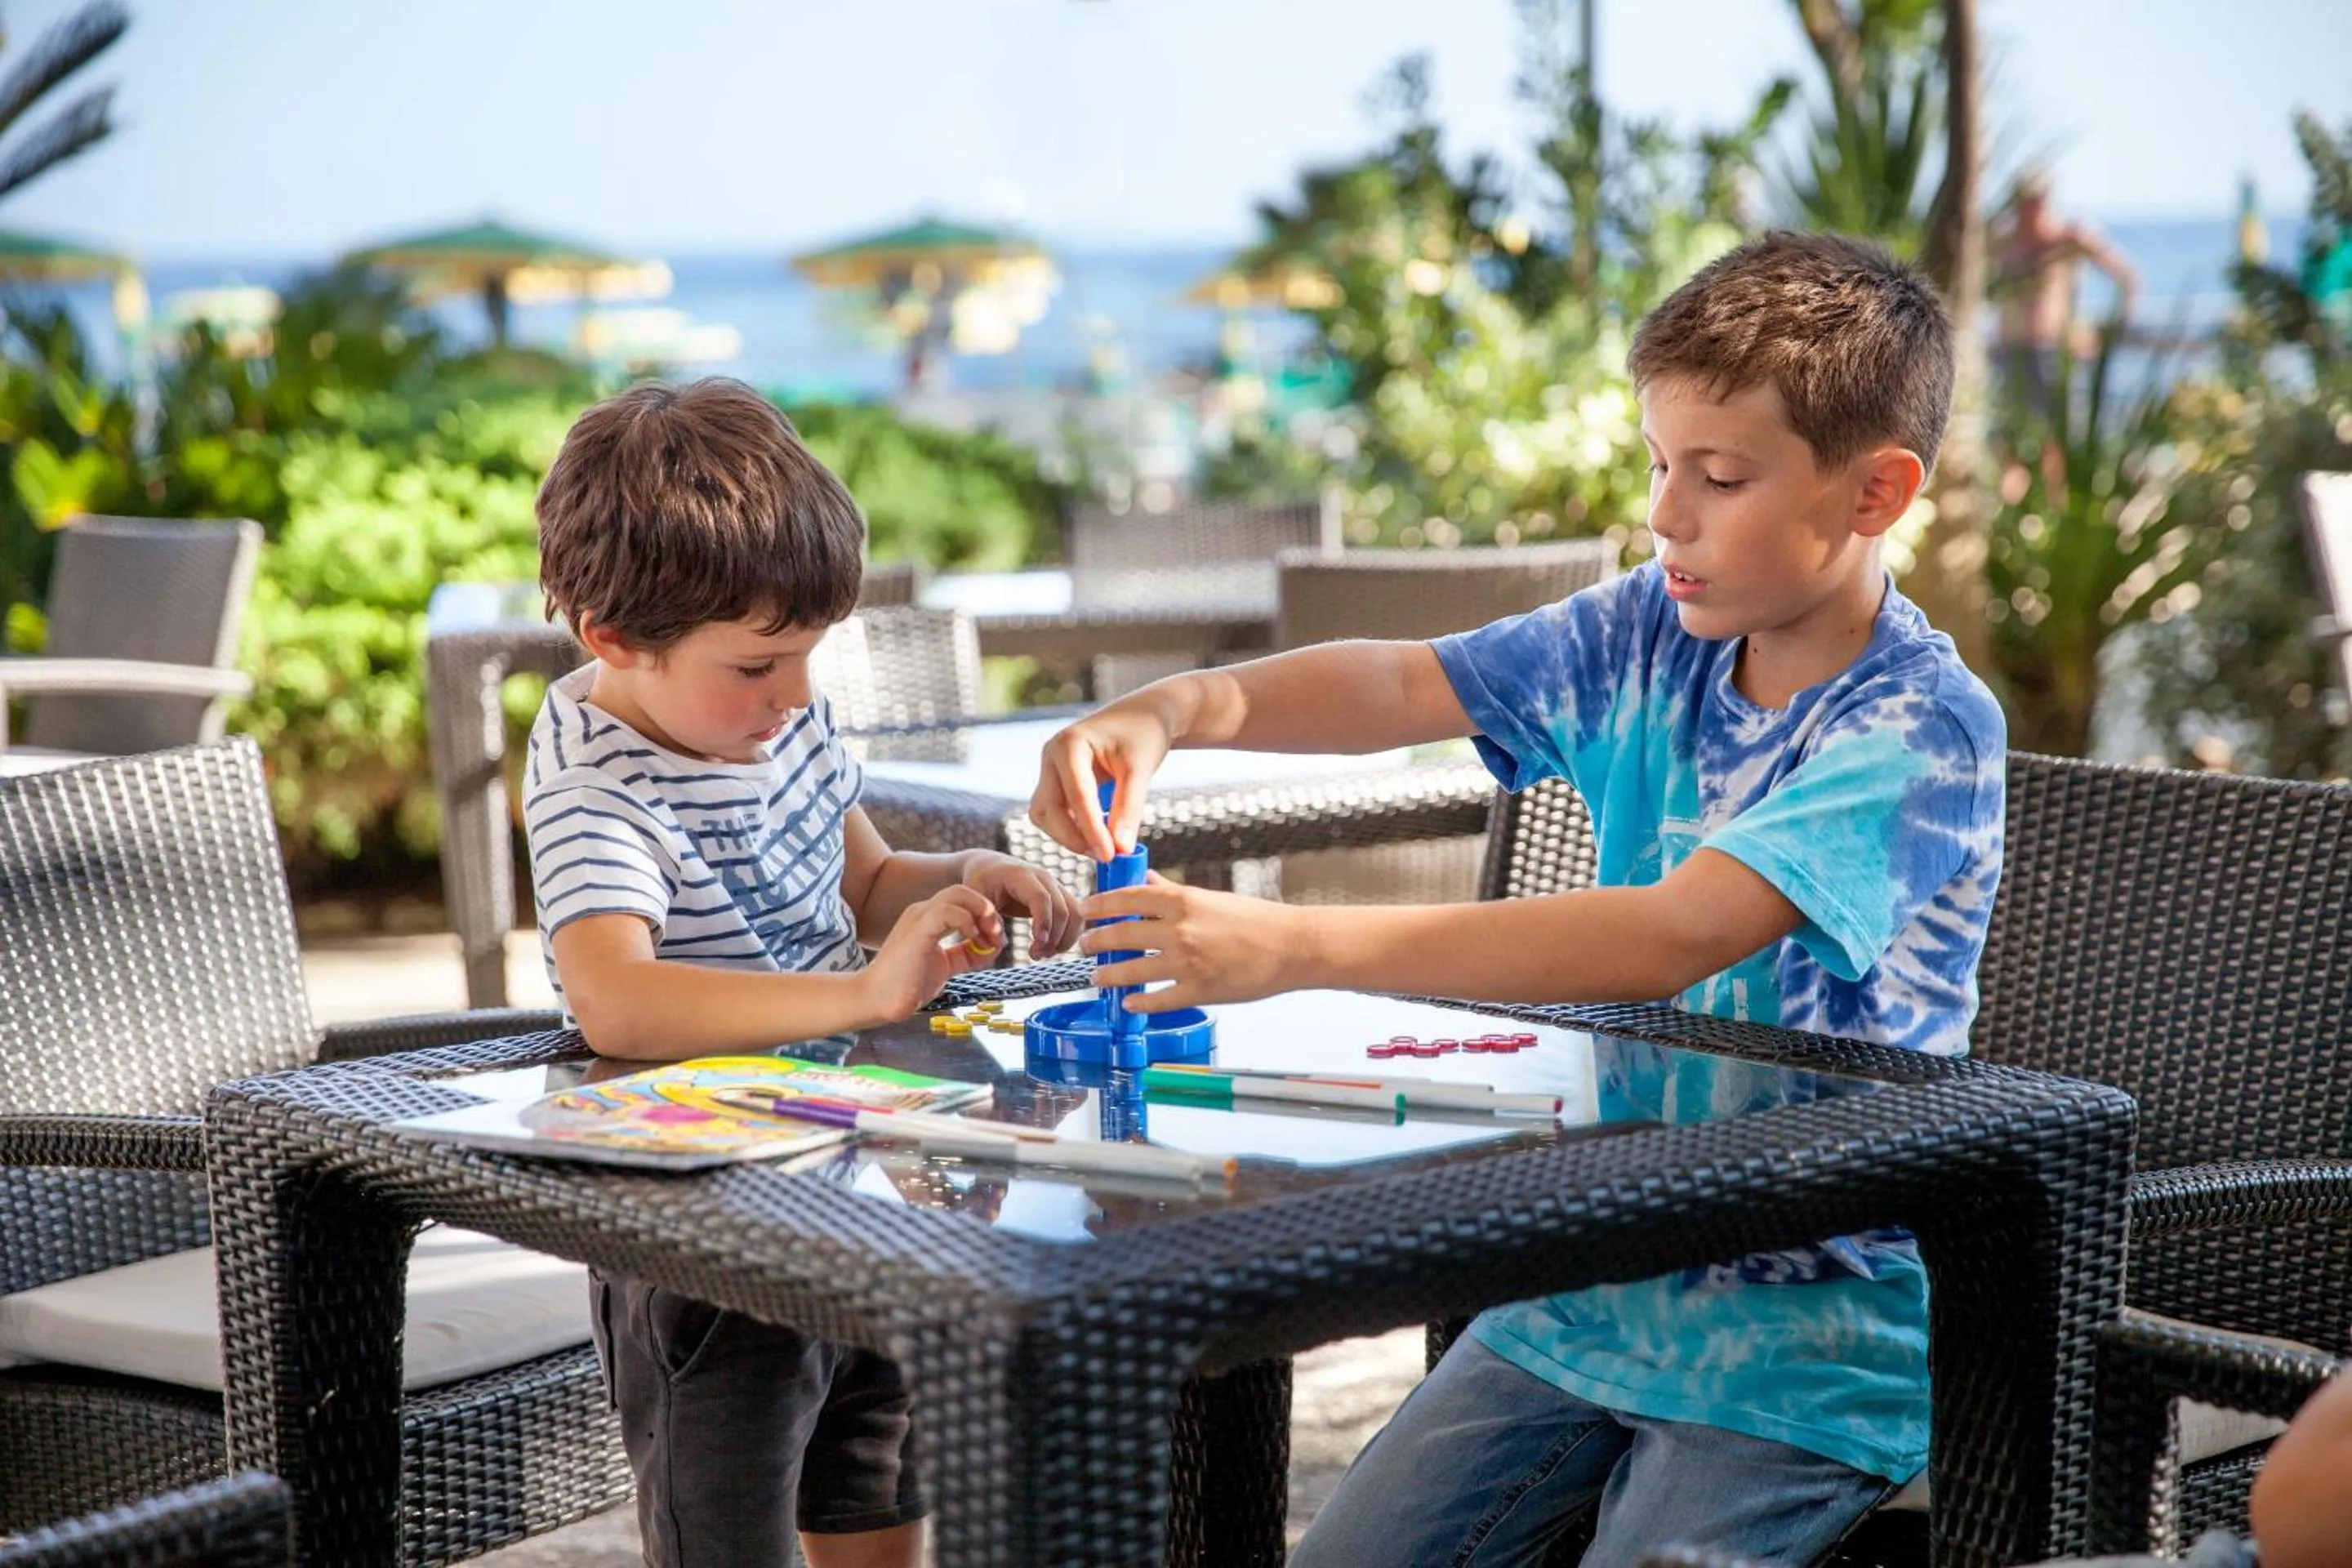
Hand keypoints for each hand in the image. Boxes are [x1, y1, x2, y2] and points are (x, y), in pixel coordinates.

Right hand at [859, 886, 1001, 1021]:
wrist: (877, 1000)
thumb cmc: (907, 985)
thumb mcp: (946, 966)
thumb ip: (966, 955)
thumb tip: (991, 948)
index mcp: (928, 918)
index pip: (964, 901)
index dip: (986, 917)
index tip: (997, 941)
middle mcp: (923, 912)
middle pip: (964, 891)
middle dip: (988, 910)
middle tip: (998, 935)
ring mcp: (919, 918)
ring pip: (958, 893)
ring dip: (982, 912)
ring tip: (990, 937)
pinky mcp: (917, 930)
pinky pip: (947, 911)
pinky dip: (967, 922)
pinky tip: (973, 940)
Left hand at [961, 852, 1083, 957]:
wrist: (990, 868)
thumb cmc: (980, 883)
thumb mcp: (974, 898)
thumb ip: (983, 921)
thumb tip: (1000, 943)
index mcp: (1020, 875)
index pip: (1040, 898)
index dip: (1043, 922)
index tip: (1038, 945)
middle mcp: (1043, 877)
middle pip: (1062, 908)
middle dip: (1054, 938)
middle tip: (1036, 956)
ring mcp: (1055, 886)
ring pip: (1076, 913)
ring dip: (1065, 939)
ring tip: (1044, 954)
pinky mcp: (1060, 896)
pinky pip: (1076, 916)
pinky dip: (1070, 935)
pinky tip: (1053, 948)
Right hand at [1030, 702, 1176, 860]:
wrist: (1143, 716)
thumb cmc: (1143, 734)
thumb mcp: (1140, 770)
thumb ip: (1129, 810)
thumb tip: (1121, 849)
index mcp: (1069, 744)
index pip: (1076, 796)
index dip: (1092, 830)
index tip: (1111, 855)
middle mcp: (1051, 755)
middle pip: (1048, 809)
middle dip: (1073, 837)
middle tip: (1107, 856)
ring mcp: (1050, 769)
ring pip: (1046, 815)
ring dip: (1069, 836)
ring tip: (1104, 847)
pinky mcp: (1056, 782)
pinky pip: (1055, 813)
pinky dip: (1073, 828)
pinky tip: (1099, 836)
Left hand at [1078, 873, 1310, 1011]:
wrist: (1293, 946)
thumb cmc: (1256, 919)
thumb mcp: (1211, 897)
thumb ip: (1173, 893)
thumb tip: (1147, 880)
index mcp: (1184, 900)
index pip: (1128, 898)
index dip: (1101, 904)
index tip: (1085, 909)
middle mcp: (1181, 929)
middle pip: (1122, 934)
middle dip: (1096, 941)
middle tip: (1084, 945)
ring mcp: (1188, 962)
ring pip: (1133, 970)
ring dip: (1108, 974)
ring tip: (1096, 976)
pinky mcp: (1200, 990)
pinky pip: (1159, 999)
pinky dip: (1139, 1002)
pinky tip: (1128, 1003)